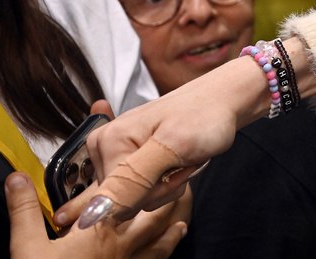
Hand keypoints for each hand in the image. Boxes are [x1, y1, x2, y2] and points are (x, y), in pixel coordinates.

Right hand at [6, 172, 186, 258]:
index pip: (129, 197)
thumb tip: (17, 178)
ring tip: (182, 225)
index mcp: (100, 230)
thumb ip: (25, 209)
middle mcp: (120, 247)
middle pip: (154, 221)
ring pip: (158, 248)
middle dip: (168, 203)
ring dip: (170, 235)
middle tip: (182, 189)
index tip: (161, 166)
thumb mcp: (27, 246)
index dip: (144, 180)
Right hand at [79, 57, 260, 228]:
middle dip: (161, 189)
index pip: (117, 199)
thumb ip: (133, 179)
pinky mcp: (130, 159)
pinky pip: (144, 189)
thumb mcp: (173, 147)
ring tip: (181, 159)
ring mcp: (117, 153)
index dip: (154, 191)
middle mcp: (103, 148)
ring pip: (138, 198)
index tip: (174, 166)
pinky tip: (176, 161)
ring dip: (167, 186)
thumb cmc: (203, 116)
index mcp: (106, 142)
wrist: (221, 102)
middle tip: (180, 162)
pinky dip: (167, 182)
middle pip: (126, 200)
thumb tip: (94, 213)